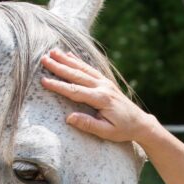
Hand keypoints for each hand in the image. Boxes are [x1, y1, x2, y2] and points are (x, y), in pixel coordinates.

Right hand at [40, 49, 157, 143]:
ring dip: (66, 60)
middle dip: (59, 66)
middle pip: (77, 75)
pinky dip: (78, 61)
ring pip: (82, 69)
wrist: (140, 122)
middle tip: (43, 59)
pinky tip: (69, 55)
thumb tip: (69, 118)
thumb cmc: (122, 129)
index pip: (75, 91)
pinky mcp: (105, 82)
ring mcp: (104, 82)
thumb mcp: (106, 132)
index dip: (58, 85)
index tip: (44, 80)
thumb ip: (88, 124)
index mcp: (101, 99)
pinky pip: (90, 69)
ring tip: (52, 52)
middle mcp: (102, 87)